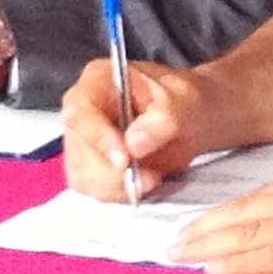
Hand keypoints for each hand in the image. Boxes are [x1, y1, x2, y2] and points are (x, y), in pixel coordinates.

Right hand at [61, 58, 210, 200]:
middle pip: (78, 147)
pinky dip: (118, 193)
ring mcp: (85, 140)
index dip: (97, 137)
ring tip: (152, 177)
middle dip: (111, 170)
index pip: (82, 110)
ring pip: (83, 174)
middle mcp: (85, 110)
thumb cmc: (185, 100)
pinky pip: (93, 189)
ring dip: (117, 185)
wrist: (194, 119)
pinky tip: (142, 183)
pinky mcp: (92, 166)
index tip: (124, 159)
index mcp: (99, 80)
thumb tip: (134, 142)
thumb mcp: (185, 101)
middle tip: (148, 176)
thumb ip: (163, 118)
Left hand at [173, 163, 272, 273]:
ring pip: (249, 232)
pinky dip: (240, 260)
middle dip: (203, 229)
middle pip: (242, 214)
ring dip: (210, 244)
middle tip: (170, 241)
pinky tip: (216, 265)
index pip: (253, 199)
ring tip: (180, 252)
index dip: (220, 215)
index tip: (194, 226)